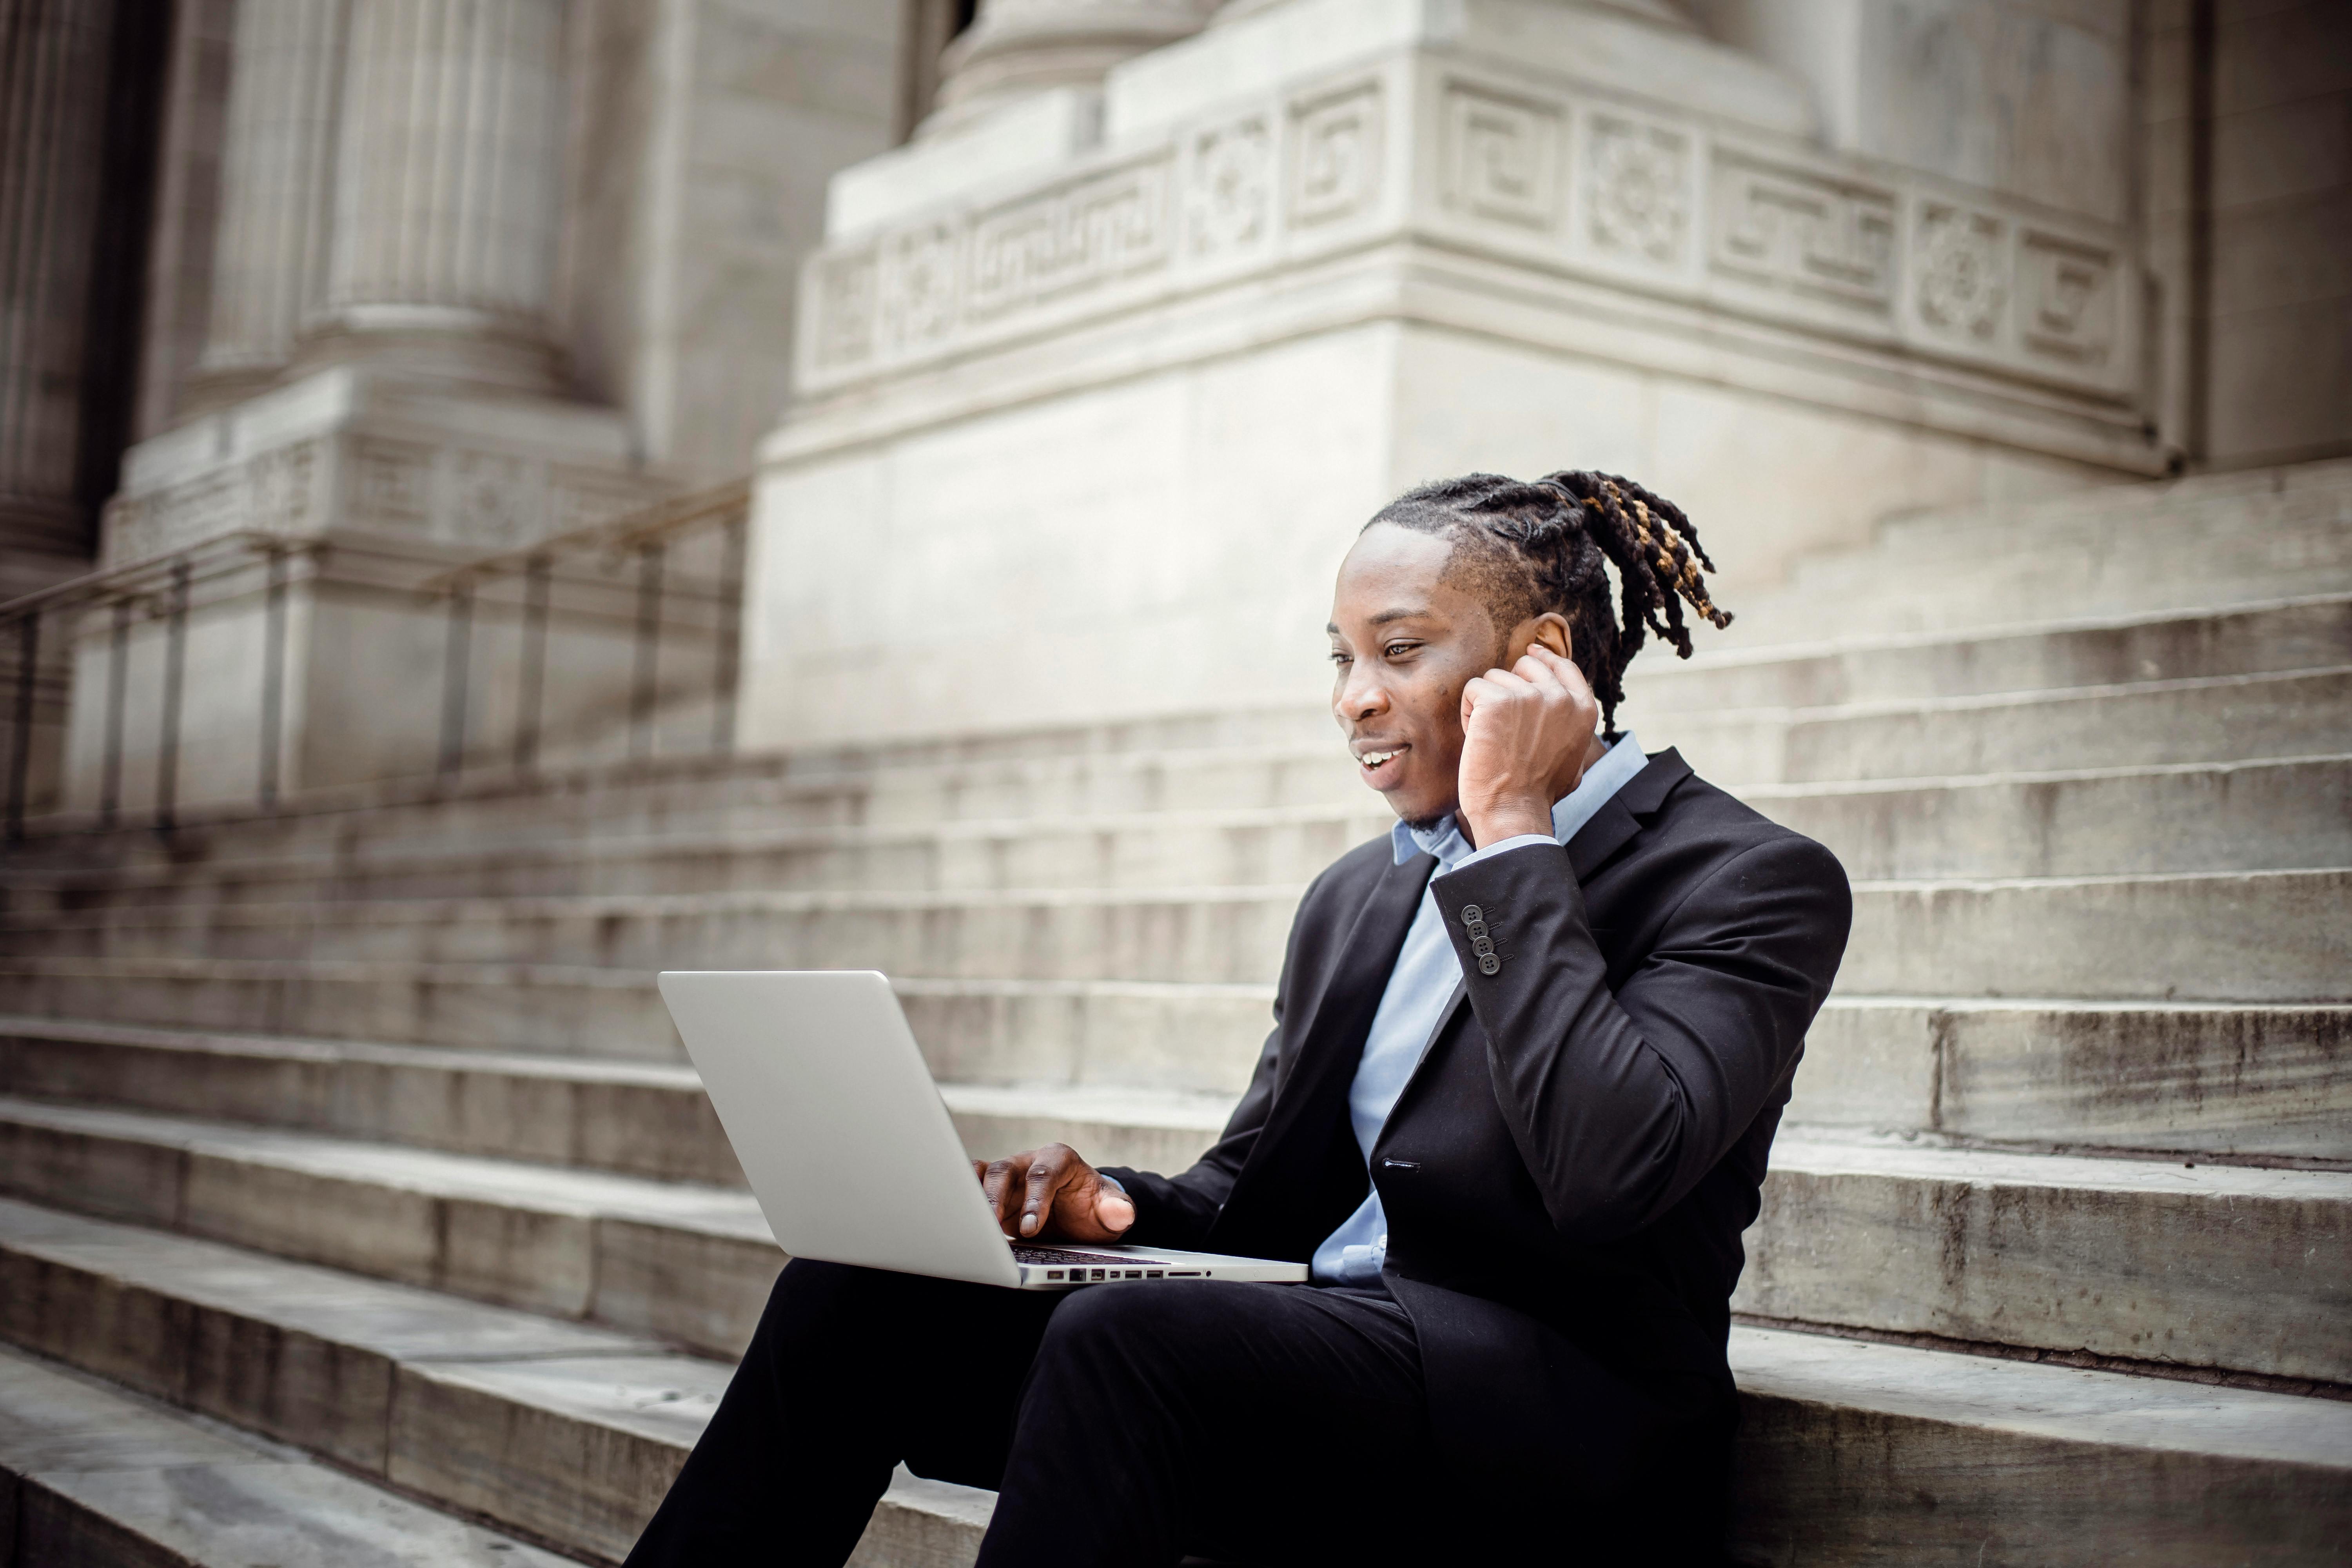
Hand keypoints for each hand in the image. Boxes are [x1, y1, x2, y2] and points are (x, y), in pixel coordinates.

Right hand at [976, 1143, 1135, 1242]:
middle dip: (996, 1197)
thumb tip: (1123, 1212)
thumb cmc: (1093, 1209)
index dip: (1034, 1199)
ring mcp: (1009, 1176)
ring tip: (967, 1222)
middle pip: (1005, 1170)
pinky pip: (971, 1185)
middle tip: (991, 1226)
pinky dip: (963, 1198)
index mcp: (1060, 1159)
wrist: (1080, 1216)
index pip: (1043, 1174)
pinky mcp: (993, 1192)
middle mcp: (1029, 1162)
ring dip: (974, 1197)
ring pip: (983, 1175)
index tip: (1031, 1228)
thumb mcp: (1110, 1212)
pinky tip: (957, 1218)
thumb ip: (1117, 1210)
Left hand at [1458, 643, 1601, 847]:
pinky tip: (1478, 738)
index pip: (1564, 666)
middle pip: (1526, 664)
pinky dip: (1468, 713)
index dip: (1545, 657)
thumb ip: (1570, 728)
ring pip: (1494, 678)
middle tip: (1503, 725)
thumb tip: (1565, 707)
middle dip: (1509, 687)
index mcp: (1583, 709)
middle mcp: (1560, 697)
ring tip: (1492, 739)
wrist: (1513, 811)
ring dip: (1485, 706)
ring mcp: (1530, 695)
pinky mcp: (1497, 700)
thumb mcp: (1573, 759)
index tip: (1531, 654)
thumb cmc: (1538, 793)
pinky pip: (1473, 689)